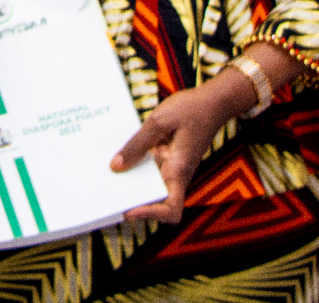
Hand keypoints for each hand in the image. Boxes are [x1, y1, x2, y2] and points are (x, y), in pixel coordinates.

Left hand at [108, 74, 254, 223]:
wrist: (213, 102)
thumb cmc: (191, 109)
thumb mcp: (159, 121)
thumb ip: (137, 144)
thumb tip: (116, 167)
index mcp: (179, 170)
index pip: (171, 209)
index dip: (150, 215)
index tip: (128, 210)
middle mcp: (176, 175)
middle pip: (155, 202)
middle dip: (132, 201)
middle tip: (106, 194)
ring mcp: (172, 169)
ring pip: (150, 187)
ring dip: (131, 184)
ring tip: (105, 177)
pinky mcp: (168, 160)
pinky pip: (150, 170)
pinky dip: (135, 167)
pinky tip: (118, 156)